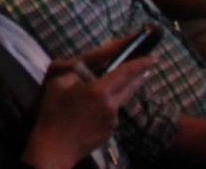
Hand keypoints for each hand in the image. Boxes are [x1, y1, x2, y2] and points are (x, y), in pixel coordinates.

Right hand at [21, 56, 151, 168]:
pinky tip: (91, 111)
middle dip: (138, 76)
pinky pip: (111, 114)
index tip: (152, 58)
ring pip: (120, 101)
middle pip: (129, 87)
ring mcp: (111, 121)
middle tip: (146, 69)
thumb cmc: (53, 112)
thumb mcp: (58, 82)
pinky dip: (107, 107)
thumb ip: (76, 71)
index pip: (125, 73)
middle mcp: (110, 106)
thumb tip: (88, 69)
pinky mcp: (109, 132)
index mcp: (99, 90)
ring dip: (119, 92)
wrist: (55, 147)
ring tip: (106, 88)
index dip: (140, 64)